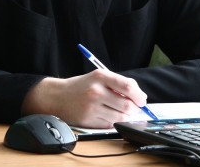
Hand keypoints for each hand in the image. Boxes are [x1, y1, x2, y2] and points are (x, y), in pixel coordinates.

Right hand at [21, 69, 147, 128]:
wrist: (57, 97)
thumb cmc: (81, 86)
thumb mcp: (97, 77)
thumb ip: (118, 84)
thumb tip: (140, 96)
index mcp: (100, 76)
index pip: (128, 87)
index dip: (139, 96)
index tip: (142, 100)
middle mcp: (96, 91)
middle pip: (127, 105)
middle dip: (135, 109)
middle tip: (133, 108)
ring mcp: (92, 107)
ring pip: (121, 117)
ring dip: (125, 116)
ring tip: (119, 111)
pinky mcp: (89, 120)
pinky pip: (110, 124)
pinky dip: (114, 121)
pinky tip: (107, 115)